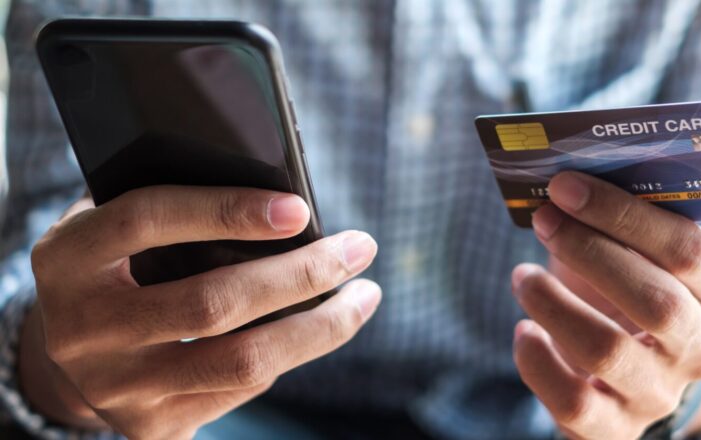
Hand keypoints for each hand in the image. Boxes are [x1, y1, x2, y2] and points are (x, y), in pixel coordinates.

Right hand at [19, 186, 379, 438]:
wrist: (66, 356)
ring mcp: (118, 387)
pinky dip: (291, 354)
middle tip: (360, 248)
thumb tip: (273, 184)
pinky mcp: (150, 426)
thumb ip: (168, 196)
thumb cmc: (112, 267)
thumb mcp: (113, 224)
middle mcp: (84, 330)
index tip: (300, 209)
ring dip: (321, 328)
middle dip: (303, 274)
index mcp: (67, 258)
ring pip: (243, 361)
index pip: (149, 220)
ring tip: (364, 295)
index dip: (226, 211)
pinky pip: (242, 391)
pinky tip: (316, 329)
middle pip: (213, 304)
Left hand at [511, 172, 700, 438]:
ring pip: (605, 350)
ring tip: (522, 276)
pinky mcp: (614, 429)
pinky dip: (536, 361)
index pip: (688, 250)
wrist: (640, 371)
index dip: (623, 215)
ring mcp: (659, 394)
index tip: (566, 186)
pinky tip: (525, 330)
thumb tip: (568, 173)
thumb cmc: (634, 288)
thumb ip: (627, 217)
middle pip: (654, 301)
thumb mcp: (644, 253)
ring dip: (552, 302)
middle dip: (589, 252)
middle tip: (544, 220)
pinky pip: (572, 402)